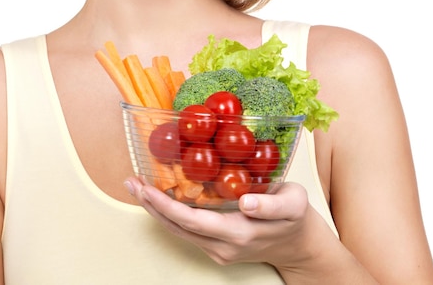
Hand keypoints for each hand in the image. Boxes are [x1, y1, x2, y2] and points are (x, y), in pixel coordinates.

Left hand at [125, 177, 316, 268]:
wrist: (300, 246)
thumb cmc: (296, 218)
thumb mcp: (294, 204)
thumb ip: (272, 206)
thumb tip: (247, 203)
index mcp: (239, 234)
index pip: (192, 221)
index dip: (165, 205)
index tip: (146, 188)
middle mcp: (223, 246)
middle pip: (177, 228)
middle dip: (151, 205)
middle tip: (131, 182)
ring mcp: (218, 250)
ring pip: (179, 231)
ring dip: (156, 210)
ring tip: (137, 187)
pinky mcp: (216, 247)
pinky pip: (187, 231)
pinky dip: (169, 214)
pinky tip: (159, 197)